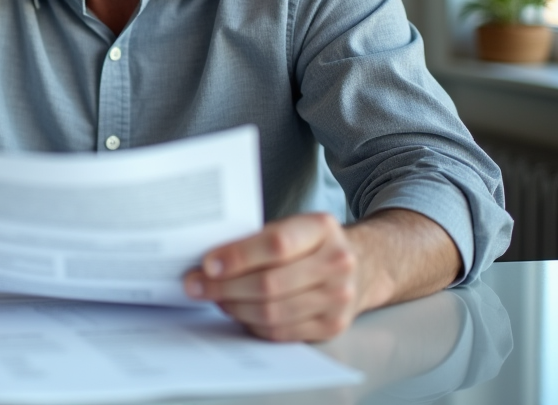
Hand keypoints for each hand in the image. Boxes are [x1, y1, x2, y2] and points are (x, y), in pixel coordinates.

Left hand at [182, 209, 460, 342]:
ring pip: (273, 311)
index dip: (238, 256)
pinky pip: (281, 331)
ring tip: (213, 298)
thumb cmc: (311, 243)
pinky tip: (237, 311)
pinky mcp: (333, 325)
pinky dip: (252, 324)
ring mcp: (339, 298)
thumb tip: (207, 258)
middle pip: (270, 284)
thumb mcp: (293, 225)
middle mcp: (337, 263)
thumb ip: (257, 237)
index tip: (207, 263)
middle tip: (196, 285)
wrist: (361, 265)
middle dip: (225, 287)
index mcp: (322, 228)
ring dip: (234, 307)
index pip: (276, 244)